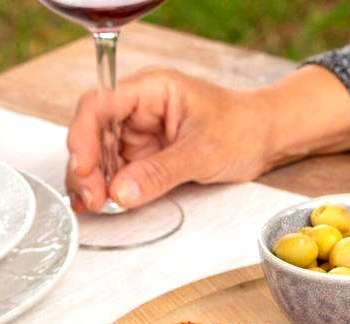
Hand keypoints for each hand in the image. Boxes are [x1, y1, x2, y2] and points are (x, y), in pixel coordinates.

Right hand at [66, 65, 349, 211]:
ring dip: (94, 182)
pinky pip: (117, 171)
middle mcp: (138, 108)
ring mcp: (139, 133)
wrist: (266, 139)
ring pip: (101, 156)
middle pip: (93, 133)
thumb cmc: (242, 129)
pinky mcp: (145, 155)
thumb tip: (120, 194)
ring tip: (96, 207)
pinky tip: (102, 206)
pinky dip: (108, 188)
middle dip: (87, 167)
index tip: (82, 168)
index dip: (83, 136)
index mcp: (150, 90)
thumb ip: (160, 172)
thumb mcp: (203, 152)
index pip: (100, 104)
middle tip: (91, 199)